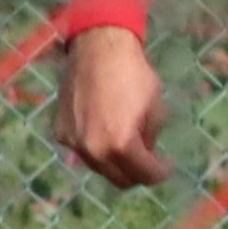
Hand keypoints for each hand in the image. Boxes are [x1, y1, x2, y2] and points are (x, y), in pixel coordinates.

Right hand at [58, 25, 170, 186]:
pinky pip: (82, 151)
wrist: (98, 48)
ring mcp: (74, 143)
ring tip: (127, 146)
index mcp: (121, 144)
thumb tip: (145, 154)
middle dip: (137, 174)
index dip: (160, 172)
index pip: (145, 175)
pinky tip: (104, 130)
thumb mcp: (155, 109)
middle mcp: (94, 150)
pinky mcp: (61, 132)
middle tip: (148, 162)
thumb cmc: (133, 74)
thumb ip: (149, 139)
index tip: (166, 165)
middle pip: (120, 180)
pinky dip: (96, 148)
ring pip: (99, 168)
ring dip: (115, 163)